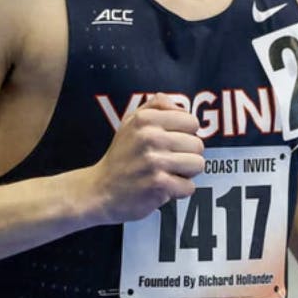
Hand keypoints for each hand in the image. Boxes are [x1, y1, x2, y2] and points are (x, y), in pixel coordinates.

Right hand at [90, 93, 204, 222]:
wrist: (100, 189)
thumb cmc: (120, 157)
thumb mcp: (130, 123)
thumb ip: (155, 107)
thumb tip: (179, 107)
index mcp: (146, 119)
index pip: (191, 122)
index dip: (184, 134)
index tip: (169, 143)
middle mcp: (150, 137)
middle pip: (198, 145)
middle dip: (185, 155)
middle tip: (165, 161)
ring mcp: (155, 161)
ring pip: (198, 165)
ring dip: (185, 173)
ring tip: (165, 173)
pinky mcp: (159, 184)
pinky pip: (189, 187)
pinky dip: (178, 191)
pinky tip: (161, 187)